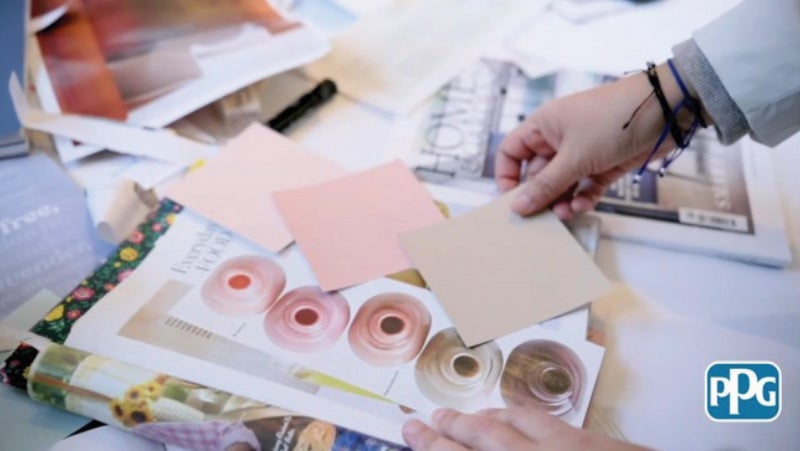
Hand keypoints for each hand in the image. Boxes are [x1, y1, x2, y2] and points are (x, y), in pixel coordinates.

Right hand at [402, 407, 646, 450]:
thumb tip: (489, 448)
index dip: (436, 450)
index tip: (415, 438)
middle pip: (481, 443)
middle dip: (446, 434)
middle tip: (420, 424)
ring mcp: (564, 450)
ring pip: (509, 425)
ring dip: (477, 419)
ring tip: (454, 416)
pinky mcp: (589, 441)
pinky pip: (542, 419)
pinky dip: (515, 413)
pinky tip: (506, 412)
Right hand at [495, 63, 696, 219]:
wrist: (665, 110)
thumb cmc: (613, 121)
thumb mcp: (574, 156)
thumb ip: (545, 185)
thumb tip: (516, 207)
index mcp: (544, 126)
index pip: (511, 152)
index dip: (507, 176)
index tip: (512, 200)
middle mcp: (559, 139)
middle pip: (537, 173)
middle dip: (540, 195)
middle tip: (542, 216)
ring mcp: (582, 152)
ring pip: (562, 184)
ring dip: (561, 200)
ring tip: (565, 214)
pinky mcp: (604, 164)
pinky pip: (585, 187)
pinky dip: (582, 198)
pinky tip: (582, 206)